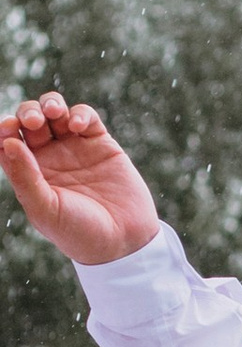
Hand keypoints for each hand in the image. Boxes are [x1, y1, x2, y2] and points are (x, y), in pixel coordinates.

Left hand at [0, 94, 159, 268]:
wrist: (124, 241)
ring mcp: (75, 148)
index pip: (9, 141)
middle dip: (28, 113)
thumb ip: (25, 176)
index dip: (5, 129)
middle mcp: (49, 157)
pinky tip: (78, 126)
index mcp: (30, 173)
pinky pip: (86, 117)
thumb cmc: (79, 232)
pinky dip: (80, 114)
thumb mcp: (45, 209)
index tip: (8, 130)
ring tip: (53, 113)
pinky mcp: (101, 144)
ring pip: (55, 112)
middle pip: (30, 120)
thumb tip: (8, 142)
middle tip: (32, 121)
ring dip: (50, 105)